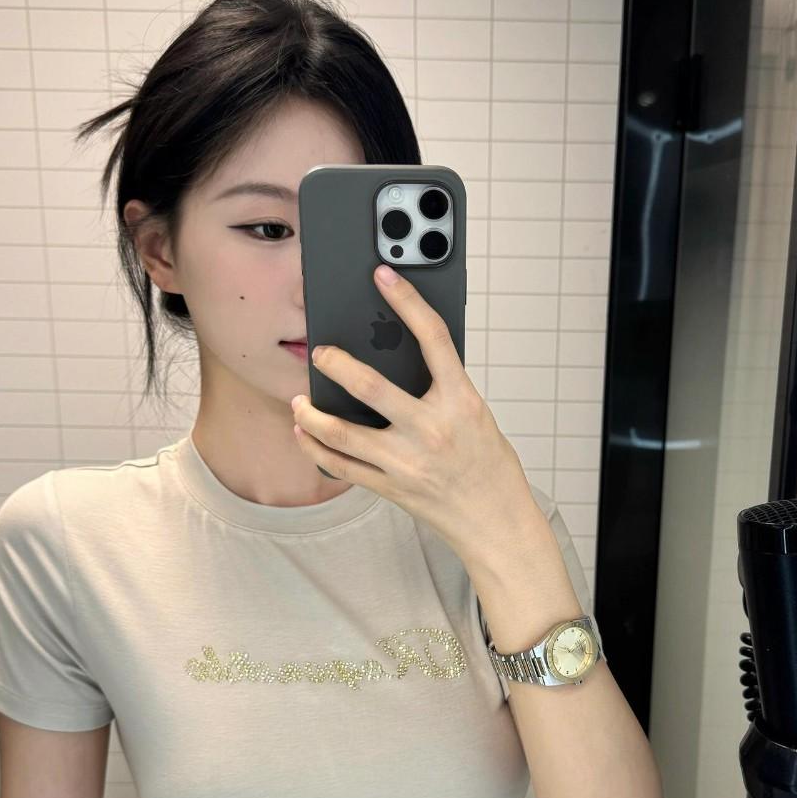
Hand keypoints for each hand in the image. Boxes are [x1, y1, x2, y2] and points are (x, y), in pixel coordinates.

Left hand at [290, 263, 534, 560]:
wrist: (496, 522)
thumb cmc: (488, 464)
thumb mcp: (475, 415)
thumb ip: (441, 388)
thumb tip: (395, 358)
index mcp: (462, 402)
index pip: (433, 339)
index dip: (407, 301)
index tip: (383, 275)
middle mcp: (433, 430)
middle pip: (370, 387)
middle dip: (336, 364)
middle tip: (319, 352)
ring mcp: (408, 462)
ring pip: (342, 433)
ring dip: (311, 413)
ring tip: (300, 401)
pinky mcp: (391, 488)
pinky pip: (341, 467)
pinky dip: (316, 448)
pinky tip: (304, 434)